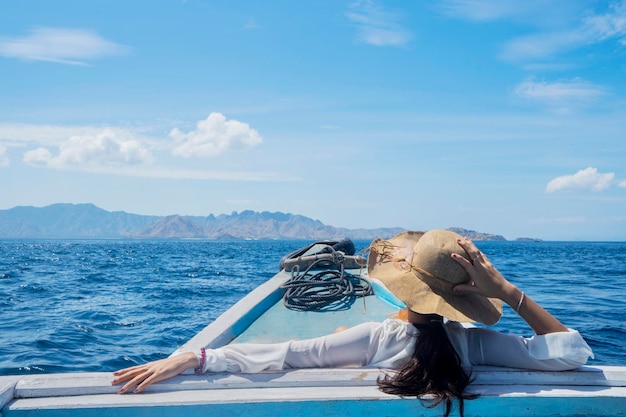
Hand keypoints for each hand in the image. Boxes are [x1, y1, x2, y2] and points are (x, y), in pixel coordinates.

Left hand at [111, 352, 197, 393]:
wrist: (182, 360)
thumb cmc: (172, 364)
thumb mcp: (160, 367)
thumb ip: (152, 371)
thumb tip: (146, 375)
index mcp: (149, 365)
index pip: (133, 368)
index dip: (123, 371)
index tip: (114, 374)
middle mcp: (149, 367)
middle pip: (132, 373)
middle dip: (121, 378)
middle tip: (111, 382)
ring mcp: (154, 370)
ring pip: (138, 378)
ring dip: (128, 385)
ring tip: (121, 391)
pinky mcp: (160, 374)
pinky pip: (149, 381)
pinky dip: (142, 386)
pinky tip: (136, 391)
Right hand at [451, 236, 566, 333]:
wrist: (504, 288)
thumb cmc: (490, 291)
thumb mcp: (477, 291)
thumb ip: (465, 288)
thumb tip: (454, 289)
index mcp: (477, 274)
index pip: (466, 264)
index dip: (459, 259)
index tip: (452, 254)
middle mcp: (481, 267)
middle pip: (472, 253)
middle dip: (465, 245)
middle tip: (458, 239)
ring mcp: (486, 264)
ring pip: (477, 251)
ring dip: (471, 244)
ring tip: (464, 239)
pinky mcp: (489, 263)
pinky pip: (481, 254)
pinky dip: (476, 248)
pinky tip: (473, 246)